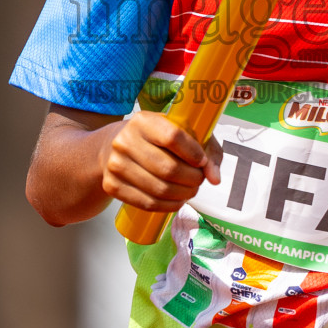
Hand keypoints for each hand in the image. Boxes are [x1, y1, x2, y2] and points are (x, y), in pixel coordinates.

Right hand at [98, 110, 221, 212]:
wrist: (113, 148)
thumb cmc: (155, 139)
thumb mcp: (180, 132)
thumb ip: (206, 150)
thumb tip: (215, 178)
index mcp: (143, 121)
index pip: (173, 137)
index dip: (193, 152)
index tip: (202, 161)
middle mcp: (125, 141)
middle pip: (168, 168)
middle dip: (192, 179)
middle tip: (199, 180)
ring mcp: (115, 165)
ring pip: (160, 189)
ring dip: (183, 195)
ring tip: (190, 191)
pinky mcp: (112, 186)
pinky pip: (147, 203)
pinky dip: (169, 206)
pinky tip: (177, 201)